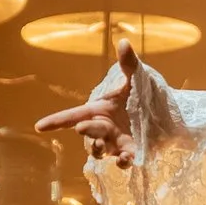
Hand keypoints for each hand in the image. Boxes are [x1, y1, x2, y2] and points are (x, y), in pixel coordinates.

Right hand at [37, 41, 140, 167]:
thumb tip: (123, 42)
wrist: (165, 112)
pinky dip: (122, 162)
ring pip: (98, 150)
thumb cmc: (144, 95)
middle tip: (83, 128)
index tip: (39, 127)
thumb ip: (129, 64)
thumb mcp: (137, 79)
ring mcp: (114, 143)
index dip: (56, 121)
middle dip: (84, 131)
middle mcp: (103, 128)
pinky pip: (121, 161)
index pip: (73, 115)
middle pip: (86, 132)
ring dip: (96, 149)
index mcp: (99, 110)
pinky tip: (126, 159)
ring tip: (100, 146)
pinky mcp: (129, 152)